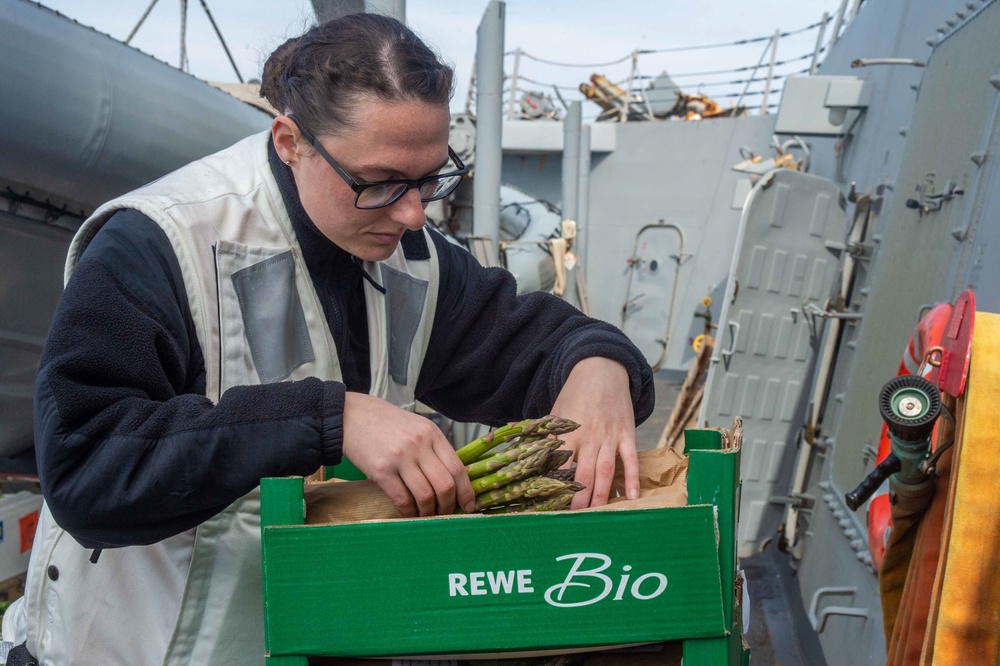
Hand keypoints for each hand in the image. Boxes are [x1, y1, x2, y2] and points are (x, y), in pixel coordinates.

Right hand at [342, 392, 474, 516]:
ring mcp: (400, 458)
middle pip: (445, 484)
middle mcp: (419, 445)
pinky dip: (409, 512)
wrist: (352, 416)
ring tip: (426, 515)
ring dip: (429, 511)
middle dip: (448, 505)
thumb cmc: (386, 423)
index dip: (466, 491)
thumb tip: (453, 479)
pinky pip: (402, 499)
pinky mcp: (381, 470)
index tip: (469, 505)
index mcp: (432, 434)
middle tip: (445, 513)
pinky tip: (409, 513)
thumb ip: (434, 449)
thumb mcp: (417, 427)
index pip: (458, 468)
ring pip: (425, 495)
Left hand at [550, 357, 639, 508]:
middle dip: (578, 500)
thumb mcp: (555, 413)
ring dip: (601, 495)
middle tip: (573, 523)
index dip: (555, 488)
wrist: (601, 369)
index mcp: (567, 433)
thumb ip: (545, 437)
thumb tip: (522, 457)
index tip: (550, 508)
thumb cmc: (574, 395)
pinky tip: (631, 497)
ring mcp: (609, 436)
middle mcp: (588, 437)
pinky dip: (633, 478)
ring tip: (598, 517)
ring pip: (605, 471)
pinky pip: (630, 459)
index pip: (559, 467)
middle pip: (583, 474)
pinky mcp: (627, 433)